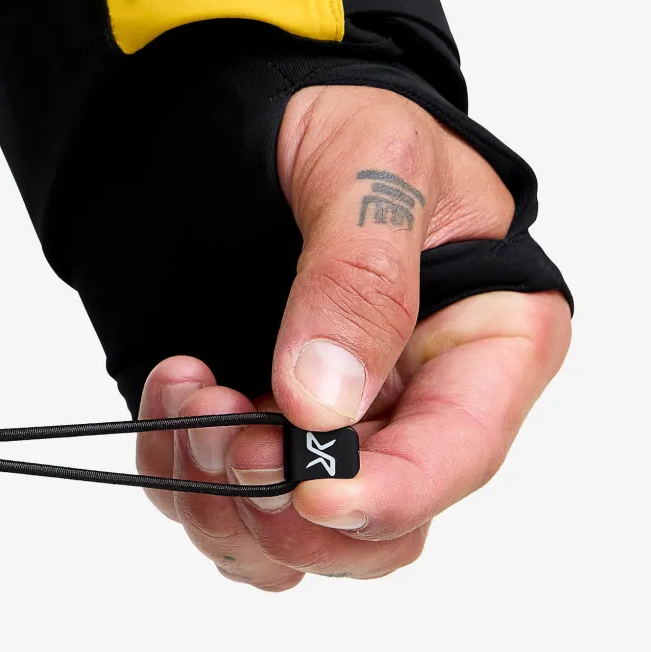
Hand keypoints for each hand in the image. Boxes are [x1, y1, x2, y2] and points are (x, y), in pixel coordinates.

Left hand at [138, 85, 570, 590]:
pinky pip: (215, 508)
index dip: (390, 493)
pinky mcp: (248, 435)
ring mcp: (326, 431)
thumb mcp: (370, 163)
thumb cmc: (338, 122)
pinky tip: (167, 392)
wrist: (242, 110)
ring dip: (218, 494)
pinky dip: (175, 478)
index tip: (310, 493)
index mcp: (483, 343)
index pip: (459, 454)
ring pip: (287, 541)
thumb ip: (358, 278)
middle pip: (374, 530)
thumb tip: (325, 401)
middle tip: (225, 433)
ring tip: (185, 392)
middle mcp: (412, 409)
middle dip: (286, 503)